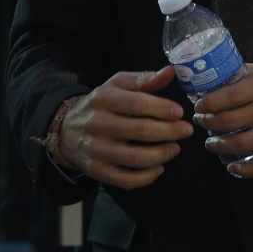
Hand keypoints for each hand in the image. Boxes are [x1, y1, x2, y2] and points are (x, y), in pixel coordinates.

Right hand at [57, 67, 194, 189]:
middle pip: (140, 131)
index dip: (161, 108)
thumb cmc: (101, 105)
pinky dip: (147, 177)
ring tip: (175, 148)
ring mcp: (96, 150)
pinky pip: (126, 180)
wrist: (65, 130)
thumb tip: (171, 72)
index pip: (136, 103)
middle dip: (169, 132)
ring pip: (135, 158)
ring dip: (162, 155)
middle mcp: (97, 124)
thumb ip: (144, 79)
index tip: (179, 112)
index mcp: (103, 98)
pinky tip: (158, 167)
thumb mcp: (117, 86)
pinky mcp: (96, 171)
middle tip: (186, 131)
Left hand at [191, 63, 252, 178]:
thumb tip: (213, 80)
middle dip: (208, 124)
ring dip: (220, 146)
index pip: (230, 95)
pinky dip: (245, 170)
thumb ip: (244, 74)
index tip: (198, 106)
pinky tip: (232, 167)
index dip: (208, 103)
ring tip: (211, 143)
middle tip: (201, 122)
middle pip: (231, 120)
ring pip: (243, 143)